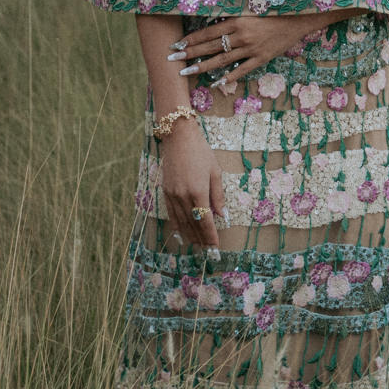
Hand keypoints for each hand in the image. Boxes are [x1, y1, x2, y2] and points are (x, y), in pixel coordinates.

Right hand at [159, 117, 224, 248]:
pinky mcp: (165, 191)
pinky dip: (176, 226)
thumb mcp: (215, 172)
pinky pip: (171, 214)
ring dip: (189, 235)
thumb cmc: (200, 151)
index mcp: (198, 192)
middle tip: (207, 252)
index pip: (205, 220)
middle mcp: (183, 196)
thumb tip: (223, 215)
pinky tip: (180, 234)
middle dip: (201, 239)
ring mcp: (172, 194)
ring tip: (196, 246)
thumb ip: (218, 195)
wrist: (178, 137)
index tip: (215, 247)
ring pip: (181, 221)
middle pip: (193, 224)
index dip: (210, 235)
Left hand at [168, 11, 346, 85]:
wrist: (297, 19)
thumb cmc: (272, 11)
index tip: (176, 44)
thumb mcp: (250, 10)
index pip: (207, 32)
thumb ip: (231, 17)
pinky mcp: (261, 58)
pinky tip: (215, 83)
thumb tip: (212, 23)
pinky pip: (241, 70)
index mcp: (236, 21)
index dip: (191, 39)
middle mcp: (241, 36)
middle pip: (210, 46)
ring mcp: (250, 49)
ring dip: (202, 66)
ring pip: (221, 60)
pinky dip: (228, 77)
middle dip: (189, 53)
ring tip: (186, 71)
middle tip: (172, 59)